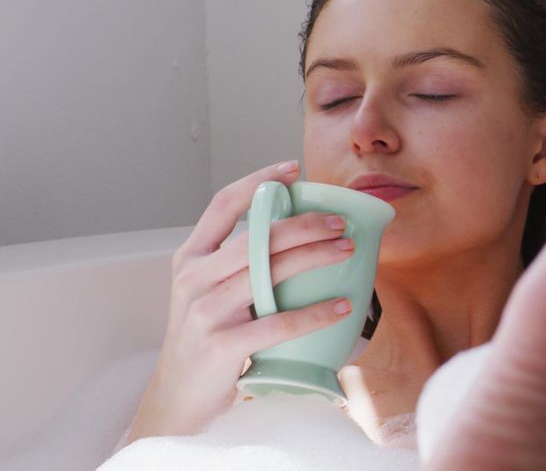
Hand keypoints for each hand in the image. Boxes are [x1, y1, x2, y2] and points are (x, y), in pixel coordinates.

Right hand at [126, 160, 356, 441]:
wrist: (178, 397)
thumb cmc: (206, 338)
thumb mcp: (209, 292)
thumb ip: (238, 263)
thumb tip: (298, 234)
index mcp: (190, 258)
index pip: (222, 205)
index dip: (259, 181)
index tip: (294, 168)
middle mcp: (193, 278)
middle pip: (254, 236)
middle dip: (302, 223)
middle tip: (339, 221)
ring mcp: (206, 312)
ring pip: (267, 271)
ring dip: (314, 257)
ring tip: (347, 249)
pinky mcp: (222, 345)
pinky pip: (278, 322)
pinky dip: (315, 313)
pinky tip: (342, 306)